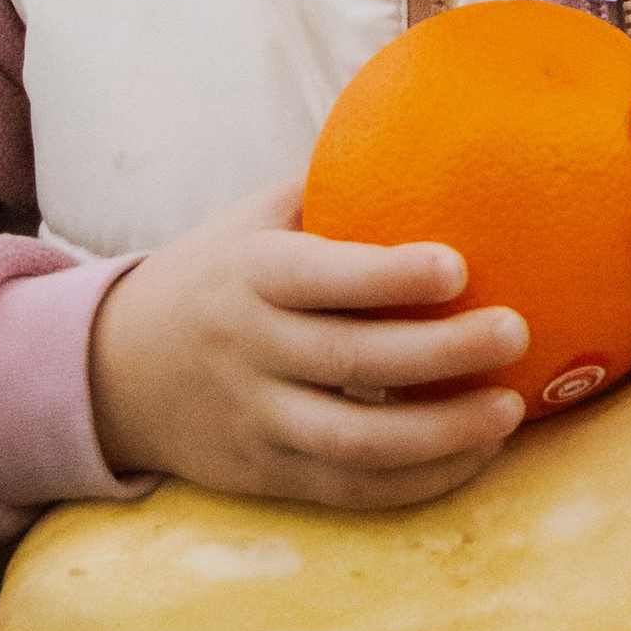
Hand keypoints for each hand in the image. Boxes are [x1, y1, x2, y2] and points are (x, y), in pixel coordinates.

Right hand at [87, 178, 528, 508]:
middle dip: (441, 352)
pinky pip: (348, 490)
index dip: (390, 276)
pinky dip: (417, 482)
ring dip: (440, 435)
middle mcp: (249, 349)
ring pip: (353, 443)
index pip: (322, 277)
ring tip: (509, 411)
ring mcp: (255, 420)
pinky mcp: (265, 476)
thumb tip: (436, 141)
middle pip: (352, 362)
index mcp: (250, 274)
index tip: (459, 265)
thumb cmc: (217, 274)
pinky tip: (475, 455)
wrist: (115, 369)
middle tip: (516, 331)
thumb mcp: (253, 220)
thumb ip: (331, 191)